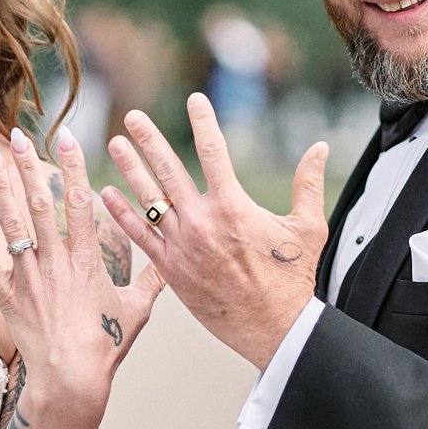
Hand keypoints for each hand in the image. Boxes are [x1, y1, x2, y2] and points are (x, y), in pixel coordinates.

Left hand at [0, 126, 166, 416]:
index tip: (67, 137)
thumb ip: (153, 280)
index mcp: (87, 260)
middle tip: (18, 134)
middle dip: (28, 166)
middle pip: (40, 204)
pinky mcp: (6, 296)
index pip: (79, 202)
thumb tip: (174, 262)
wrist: (72, 379)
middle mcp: (55, 262)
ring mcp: (28, 278)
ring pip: (12, 225)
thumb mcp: (137, 310)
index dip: (72, 167)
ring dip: (0, 189)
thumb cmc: (107, 345)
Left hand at [102, 96, 328, 369]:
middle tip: (133, 117)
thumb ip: (309, 183)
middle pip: (169, 170)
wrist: (273, 329)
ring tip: (115, 144)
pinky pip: (140, 237)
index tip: (194, 99)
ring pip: (149, 199)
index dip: (202, 121)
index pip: (213, 151)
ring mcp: (182, 246)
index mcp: (234, 206)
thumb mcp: (309, 227)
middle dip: (149, 140)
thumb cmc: (293, 279)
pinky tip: (107, 195)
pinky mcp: (171, 270)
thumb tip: (320, 147)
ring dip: (130, 169)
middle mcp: (202, 222)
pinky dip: (122, 214)